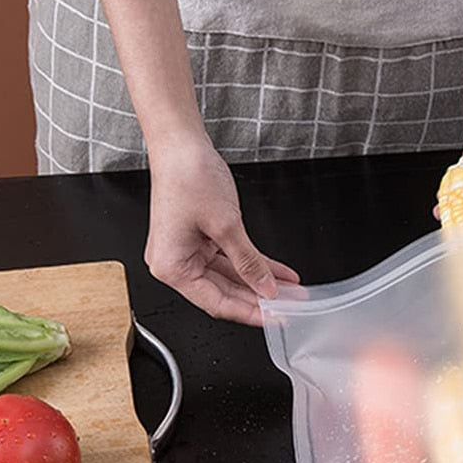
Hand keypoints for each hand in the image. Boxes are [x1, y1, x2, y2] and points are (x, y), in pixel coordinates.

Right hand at [145, 136, 298, 325]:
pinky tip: (278, 273)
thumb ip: (248, 262)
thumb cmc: (187, 177)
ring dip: (260, 282)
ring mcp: (188, 251)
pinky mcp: (200, 240)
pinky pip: (231, 259)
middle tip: (289, 306)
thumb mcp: (226, 226)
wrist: (181, 144)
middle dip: (259, 299)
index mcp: (172, 267)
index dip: (249, 313)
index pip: (216, 303)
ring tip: (290, 291)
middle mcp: (175, 263)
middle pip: (224, 293)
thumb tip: (266, 289)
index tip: (275, 318)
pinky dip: (253, 265)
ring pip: (231, 277)